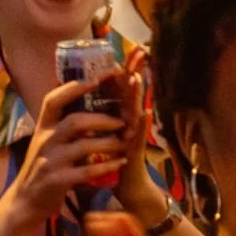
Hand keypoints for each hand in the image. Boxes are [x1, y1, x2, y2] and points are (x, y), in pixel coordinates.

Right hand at [6, 79, 128, 226]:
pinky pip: (86, 171)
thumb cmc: (44, 167)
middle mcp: (45, 141)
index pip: (52, 100)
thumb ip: (64, 126)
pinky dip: (106, 165)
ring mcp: (50, 161)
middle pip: (74, 121)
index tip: (95, 79)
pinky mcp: (57, 181)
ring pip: (83, 146)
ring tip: (124, 143)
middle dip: (102, 119)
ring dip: (109, 143)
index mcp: (43, 128)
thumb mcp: (48, 142)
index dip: (73, 88)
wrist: (26, 201)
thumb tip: (89, 102)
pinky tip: (120, 162)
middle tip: (122, 122)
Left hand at [109, 49, 165, 222]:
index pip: (120, 86)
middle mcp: (129, 121)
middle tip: (141, 50)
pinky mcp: (135, 151)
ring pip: (136, 110)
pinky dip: (143, 124)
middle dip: (136, 70)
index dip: (125, 67)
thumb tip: (89, 98)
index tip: (130, 48)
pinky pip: (139, 135)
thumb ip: (102, 116)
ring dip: (138, 94)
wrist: (125, 188)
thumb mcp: (104, 133)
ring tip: (138, 76)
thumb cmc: (112, 161)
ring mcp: (134, 135)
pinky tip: (145, 112)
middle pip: (132, 91)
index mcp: (117, 115)